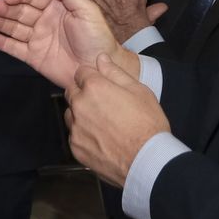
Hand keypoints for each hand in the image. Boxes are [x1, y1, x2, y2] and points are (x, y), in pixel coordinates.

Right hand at [0, 0, 136, 89]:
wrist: (98, 68)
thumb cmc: (96, 37)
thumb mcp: (86, 10)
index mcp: (56, 6)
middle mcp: (44, 20)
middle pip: (20, 10)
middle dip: (4, 7)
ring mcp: (38, 38)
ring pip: (14, 28)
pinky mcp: (33, 56)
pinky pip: (14, 48)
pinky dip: (1, 42)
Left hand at [65, 54, 169, 186]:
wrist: (147, 160)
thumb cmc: (147, 125)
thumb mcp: (138, 91)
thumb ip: (115, 72)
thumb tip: (101, 58)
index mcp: (95, 88)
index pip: (81, 72)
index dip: (92, 77)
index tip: (102, 85)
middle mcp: (80, 105)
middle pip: (72, 92)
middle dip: (83, 94)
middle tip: (104, 105)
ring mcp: (76, 128)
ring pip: (71, 114)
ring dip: (81, 114)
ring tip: (104, 124)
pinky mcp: (75, 147)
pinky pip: (74, 135)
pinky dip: (84, 135)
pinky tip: (102, 139)